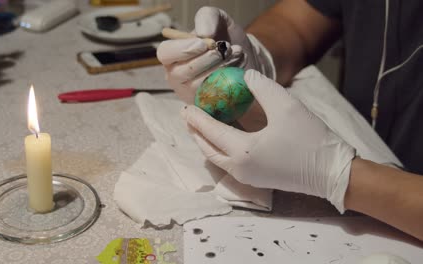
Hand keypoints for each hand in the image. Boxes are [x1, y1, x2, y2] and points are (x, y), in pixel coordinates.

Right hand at [157, 7, 274, 112]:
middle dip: (207, 59)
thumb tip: (204, 33)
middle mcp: (177, 77)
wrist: (245, 58)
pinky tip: (240, 68)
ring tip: (238, 54)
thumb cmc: (225, 38)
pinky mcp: (206, 107)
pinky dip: (230, 82)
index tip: (204, 43)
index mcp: (173, 55)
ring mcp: (190, 94)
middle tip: (226, 47)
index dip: (183, 49)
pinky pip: (214, 98)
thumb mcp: (218, 20)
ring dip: (222, 68)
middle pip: (181, 73)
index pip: (165, 53)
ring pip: (199, 86)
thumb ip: (208, 18)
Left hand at [181, 69, 355, 212]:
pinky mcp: (256, 180)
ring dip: (206, 142)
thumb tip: (246, 77)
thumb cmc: (310, 139)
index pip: (211, 131)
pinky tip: (223, 138)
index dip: (197, 118)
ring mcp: (247, 178)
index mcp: (243, 151)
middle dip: (196, 132)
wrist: (332, 173)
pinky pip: (228, 163)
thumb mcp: (286, 106)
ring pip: (216, 158)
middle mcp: (239, 168)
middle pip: (208, 149)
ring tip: (201, 126)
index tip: (185, 107)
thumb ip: (262, 88)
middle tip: (189, 117)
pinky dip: (220, 149)